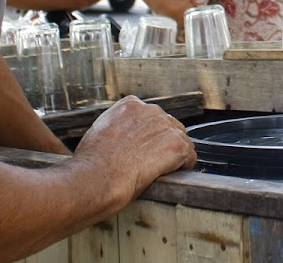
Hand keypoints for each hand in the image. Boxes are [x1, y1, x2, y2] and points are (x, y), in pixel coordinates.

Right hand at [75, 96, 196, 198]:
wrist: (97, 177)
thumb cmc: (92, 163)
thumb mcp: (98, 132)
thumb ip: (116, 127)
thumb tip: (122, 138)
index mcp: (130, 105)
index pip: (151, 116)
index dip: (150, 134)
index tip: (146, 147)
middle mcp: (150, 111)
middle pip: (169, 125)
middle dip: (164, 142)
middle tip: (155, 161)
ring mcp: (165, 127)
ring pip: (182, 140)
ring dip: (176, 155)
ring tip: (164, 170)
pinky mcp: (176, 145)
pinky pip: (189, 156)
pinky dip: (185, 166)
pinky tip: (175, 174)